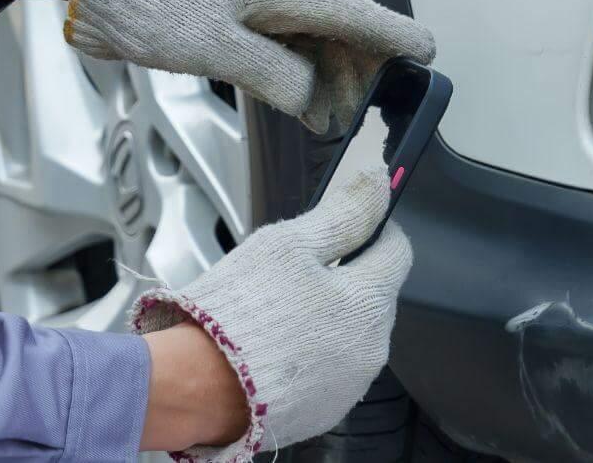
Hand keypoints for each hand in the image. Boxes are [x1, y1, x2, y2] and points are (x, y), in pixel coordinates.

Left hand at [66, 0, 435, 132]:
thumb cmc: (150, 2)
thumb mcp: (215, 50)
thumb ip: (275, 75)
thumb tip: (315, 98)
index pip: (354, 10)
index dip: (394, 34)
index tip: (428, 52)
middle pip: (339, 23)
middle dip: (360, 68)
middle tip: (372, 111)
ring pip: (312, 32)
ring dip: (326, 74)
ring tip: (330, 118)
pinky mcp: (235, 2)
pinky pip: (284, 34)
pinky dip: (298, 66)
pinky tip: (301, 97)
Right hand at [132, 157, 412, 459]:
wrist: (196, 387)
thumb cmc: (240, 312)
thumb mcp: (289, 245)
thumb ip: (343, 213)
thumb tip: (378, 181)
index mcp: (369, 301)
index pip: (396, 252)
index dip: (374, 229)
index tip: (349, 224)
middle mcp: (372, 347)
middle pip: (374, 294)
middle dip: (347, 277)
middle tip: (297, 272)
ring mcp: (350, 384)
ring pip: (353, 333)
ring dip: (330, 318)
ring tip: (281, 313)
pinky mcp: (325, 411)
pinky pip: (331, 370)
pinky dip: (314, 354)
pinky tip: (278, 347)